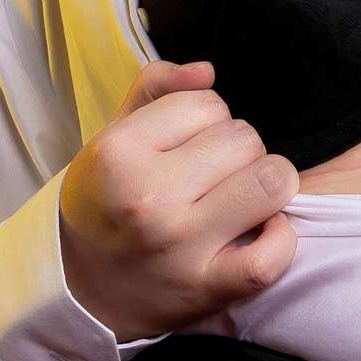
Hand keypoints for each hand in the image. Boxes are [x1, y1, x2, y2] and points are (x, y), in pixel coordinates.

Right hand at [58, 58, 299, 340]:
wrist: (81, 289)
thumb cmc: (105, 205)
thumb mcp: (110, 139)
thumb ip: (155, 91)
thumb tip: (207, 71)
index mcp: (119, 154)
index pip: (207, 102)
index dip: (204, 119)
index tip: (186, 146)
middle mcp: (150, 198)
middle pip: (244, 138)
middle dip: (236, 150)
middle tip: (211, 176)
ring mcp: (182, 246)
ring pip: (271, 181)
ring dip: (264, 186)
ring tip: (239, 198)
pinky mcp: (210, 288)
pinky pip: (274, 253)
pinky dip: (279, 239)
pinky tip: (260, 232)